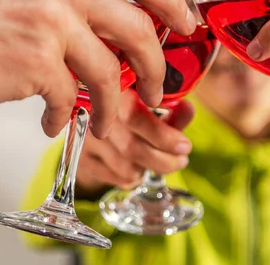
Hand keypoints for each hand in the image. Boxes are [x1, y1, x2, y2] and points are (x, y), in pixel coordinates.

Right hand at [0, 0, 196, 138]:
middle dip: (156, 65)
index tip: (184, 23)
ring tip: (106, 119)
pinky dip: (65, 116)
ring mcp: (49, 20)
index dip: (171, 0)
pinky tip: (52, 120)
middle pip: (138, 27)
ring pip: (110, 72)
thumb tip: (121, 27)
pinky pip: (71, 97)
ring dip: (114, 105)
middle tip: (158, 85)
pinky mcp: (35, 60)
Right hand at [76, 90, 194, 196]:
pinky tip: (141, 167)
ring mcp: (83, 139)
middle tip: (181, 160)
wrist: (90, 115)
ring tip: (164, 162)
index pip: (135, 116)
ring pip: (124, 166)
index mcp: (110, 91)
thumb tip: (188, 110)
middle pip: (130, 147)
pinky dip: (134, 176)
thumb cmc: (128, 107)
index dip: (163, 136)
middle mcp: (91, 114)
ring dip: (150, 168)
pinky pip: (115, 177)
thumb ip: (170, 108)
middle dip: (163, 159)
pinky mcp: (81, 159)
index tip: (184, 146)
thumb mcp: (150, 102)